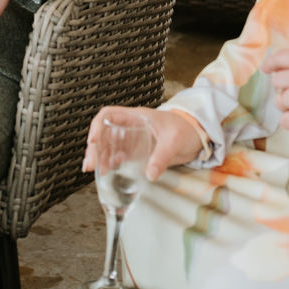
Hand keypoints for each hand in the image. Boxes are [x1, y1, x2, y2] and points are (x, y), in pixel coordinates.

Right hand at [83, 105, 203, 181]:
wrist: (198, 135)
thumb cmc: (186, 130)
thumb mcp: (174, 142)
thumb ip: (161, 157)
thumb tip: (149, 174)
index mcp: (137, 116)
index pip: (109, 114)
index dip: (97, 126)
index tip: (93, 142)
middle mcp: (131, 126)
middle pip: (105, 132)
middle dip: (95, 147)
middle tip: (90, 165)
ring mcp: (133, 139)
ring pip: (110, 145)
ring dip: (101, 157)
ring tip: (95, 171)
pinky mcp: (138, 151)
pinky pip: (120, 156)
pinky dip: (112, 164)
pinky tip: (108, 173)